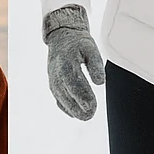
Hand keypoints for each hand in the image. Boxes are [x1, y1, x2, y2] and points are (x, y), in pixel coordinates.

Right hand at [44, 5, 105, 119]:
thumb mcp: (90, 48)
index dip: (82, 95)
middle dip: (78, 106)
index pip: (73, 82)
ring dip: (73, 109)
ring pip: (61, 98)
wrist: (61, 37)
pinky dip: (66, 107)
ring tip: (86, 117)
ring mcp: (53, 79)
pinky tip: (76, 114)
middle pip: (66, 93)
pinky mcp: (53, 83)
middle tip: (91, 114)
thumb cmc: (78, 43)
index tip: (92, 105)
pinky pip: (58, 98)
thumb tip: (100, 82)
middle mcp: (56, 73)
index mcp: (65, 63)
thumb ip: (95, 65)